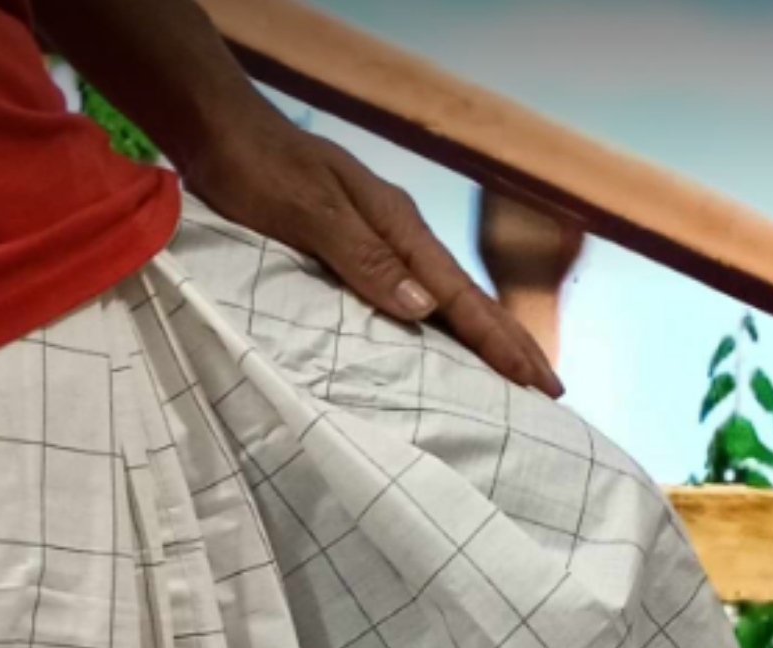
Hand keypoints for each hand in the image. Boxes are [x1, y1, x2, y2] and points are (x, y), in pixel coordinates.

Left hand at [183, 106, 564, 398]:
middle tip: (550, 389)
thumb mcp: (310, 213)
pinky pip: (412, 297)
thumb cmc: (259, 170)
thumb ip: (365, 260)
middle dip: (510, 344)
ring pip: (445, 299)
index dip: (501, 343)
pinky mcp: (354, 248)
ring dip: (482, 338)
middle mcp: (397, 233)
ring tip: (514, 374)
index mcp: (396, 226)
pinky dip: (441, 326)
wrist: (222, 133)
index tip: (537, 381)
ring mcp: (379, 240)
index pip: (461, 297)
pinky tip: (445, 345)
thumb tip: (424, 309)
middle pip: (466, 298)